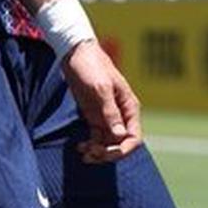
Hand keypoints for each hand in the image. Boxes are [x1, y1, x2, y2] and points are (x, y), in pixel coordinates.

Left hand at [61, 39, 142, 162]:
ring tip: (84, 154)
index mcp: (129, 107)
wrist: (74, 52)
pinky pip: (96, 137)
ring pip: (108, 143)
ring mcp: (107, 116)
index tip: (107, 154)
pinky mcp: (93, 115)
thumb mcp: (100, 88)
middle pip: (120, 144)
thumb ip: (110, 112)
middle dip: (108, 153)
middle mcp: (121, 115)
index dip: (123, 150)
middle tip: (91, 155)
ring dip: (98, 152)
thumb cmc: (91, 66)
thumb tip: (120, 135)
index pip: (134, 137)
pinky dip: (90, 145)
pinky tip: (80, 147)